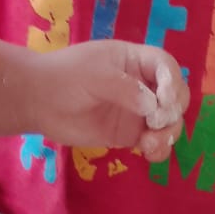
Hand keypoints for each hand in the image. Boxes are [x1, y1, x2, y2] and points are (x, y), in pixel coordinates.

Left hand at [28, 42, 188, 162]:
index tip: (164, 100)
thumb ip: (124, 88)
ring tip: (150, 143)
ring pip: (169, 122)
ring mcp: (138, 111)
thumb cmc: (65, 77)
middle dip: (173, 110)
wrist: (38, 101)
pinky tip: (149, 152)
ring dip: (168, 133)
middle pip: (176, 96)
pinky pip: (154, 142)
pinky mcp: (130, 134)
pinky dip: (158, 149)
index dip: (172, 82)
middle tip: (156, 122)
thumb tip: (152, 106)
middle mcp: (143, 85)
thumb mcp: (95, 74)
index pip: (166, 67)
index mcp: (136, 61)